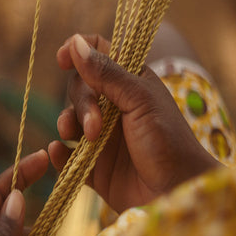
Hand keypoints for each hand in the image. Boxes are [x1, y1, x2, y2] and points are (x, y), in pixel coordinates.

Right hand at [49, 34, 220, 212]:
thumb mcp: (140, 101)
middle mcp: (114, 107)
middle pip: (79, 88)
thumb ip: (107, 73)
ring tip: (80, 138)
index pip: (100, 55)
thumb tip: (76, 42)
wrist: (177, 193)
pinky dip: (60, 153)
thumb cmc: (168, 142)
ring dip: (68, 124)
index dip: (78, 51)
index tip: (62, 59)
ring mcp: (102, 137)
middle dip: (82, 103)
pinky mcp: (93, 166)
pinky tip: (58, 152)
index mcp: (130, 84)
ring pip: (70, 119)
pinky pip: (67, 155)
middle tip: (95, 127)